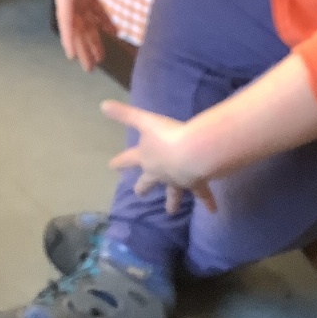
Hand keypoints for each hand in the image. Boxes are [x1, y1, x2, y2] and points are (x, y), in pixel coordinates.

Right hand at [42, 0, 115, 72]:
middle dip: (83, 50)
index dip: (68, 39)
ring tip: (100, 60)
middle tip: (89, 69)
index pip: (66, 23)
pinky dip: (105, 23)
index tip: (71, 56)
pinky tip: (114, 34)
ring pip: (88, 26)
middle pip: (78, 31)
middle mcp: (72, 3)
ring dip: (94, 42)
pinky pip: (98, 13)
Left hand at [102, 100, 216, 215]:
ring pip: (173, 194)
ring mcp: (177, 181)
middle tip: (138, 193)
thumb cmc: (167, 136)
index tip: (111, 166)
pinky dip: (208, 202)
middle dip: (143, 187)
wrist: (192, 153)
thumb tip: (102, 105)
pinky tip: (213, 211)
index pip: (128, 159)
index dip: (120, 161)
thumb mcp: (145, 121)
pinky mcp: (196, 183)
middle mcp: (159, 173)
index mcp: (146, 158)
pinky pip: (202, 195)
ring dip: (172, 202)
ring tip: (170, 212)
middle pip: (148, 181)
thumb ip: (125, 114)